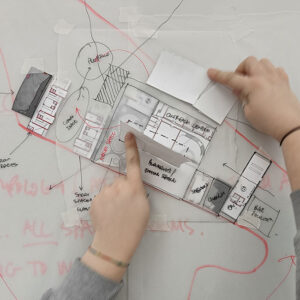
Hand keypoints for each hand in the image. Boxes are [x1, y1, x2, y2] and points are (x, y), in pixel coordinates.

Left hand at [82, 133, 148, 280]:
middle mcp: (119, 186)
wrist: (114, 244)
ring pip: (111, 189)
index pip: (133, 163)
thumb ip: (137, 191)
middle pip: (121, 181)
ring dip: (113, 197)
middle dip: (124, 189)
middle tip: (126, 206)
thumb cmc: (134, 227)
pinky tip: (107, 214)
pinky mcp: (94, 200)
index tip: (129, 134)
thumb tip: (129, 185)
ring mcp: (105, 193)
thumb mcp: (144, 207)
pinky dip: (105, 203)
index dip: (132, 148)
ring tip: (116, 213)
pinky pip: (102, 196)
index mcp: (134, 188)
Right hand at [207, 56, 299, 141]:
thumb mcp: (248, 112)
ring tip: (250, 79)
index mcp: (253, 85)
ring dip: (254, 68)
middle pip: (248, 62)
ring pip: (262, 62)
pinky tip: (265, 81)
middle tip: (237, 80)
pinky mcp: (284, 81)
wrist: (289, 125)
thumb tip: (241, 92)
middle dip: (240, 69)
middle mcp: (265, 78)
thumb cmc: (271, 121)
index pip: (231, 78)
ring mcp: (276, 78)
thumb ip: (243, 98)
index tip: (212, 72)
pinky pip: (275, 68)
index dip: (219, 75)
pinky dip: (268, 72)